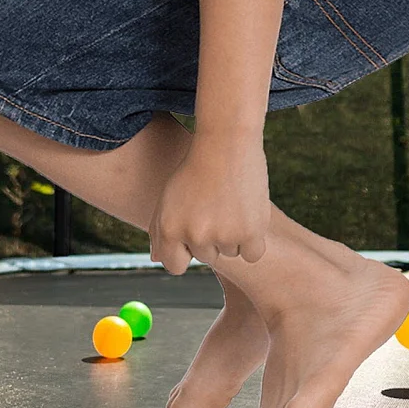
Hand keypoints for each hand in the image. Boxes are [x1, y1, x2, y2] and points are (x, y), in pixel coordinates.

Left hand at [149, 134, 270, 274]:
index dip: (185, 250)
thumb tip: (155, 259)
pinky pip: (252, 254)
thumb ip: (159, 230)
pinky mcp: (250, 232)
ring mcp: (222, 236)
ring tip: (231, 203)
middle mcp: (194, 236)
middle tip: (216, 205)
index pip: (176, 265)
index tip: (194, 230)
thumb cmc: (195, 168)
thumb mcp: (169, 197)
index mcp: (169, 229)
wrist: (226, 142)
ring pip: (231, 252)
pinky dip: (253, 240)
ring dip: (234, 235)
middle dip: (212, 236)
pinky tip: (248, 215)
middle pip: (207, 256)